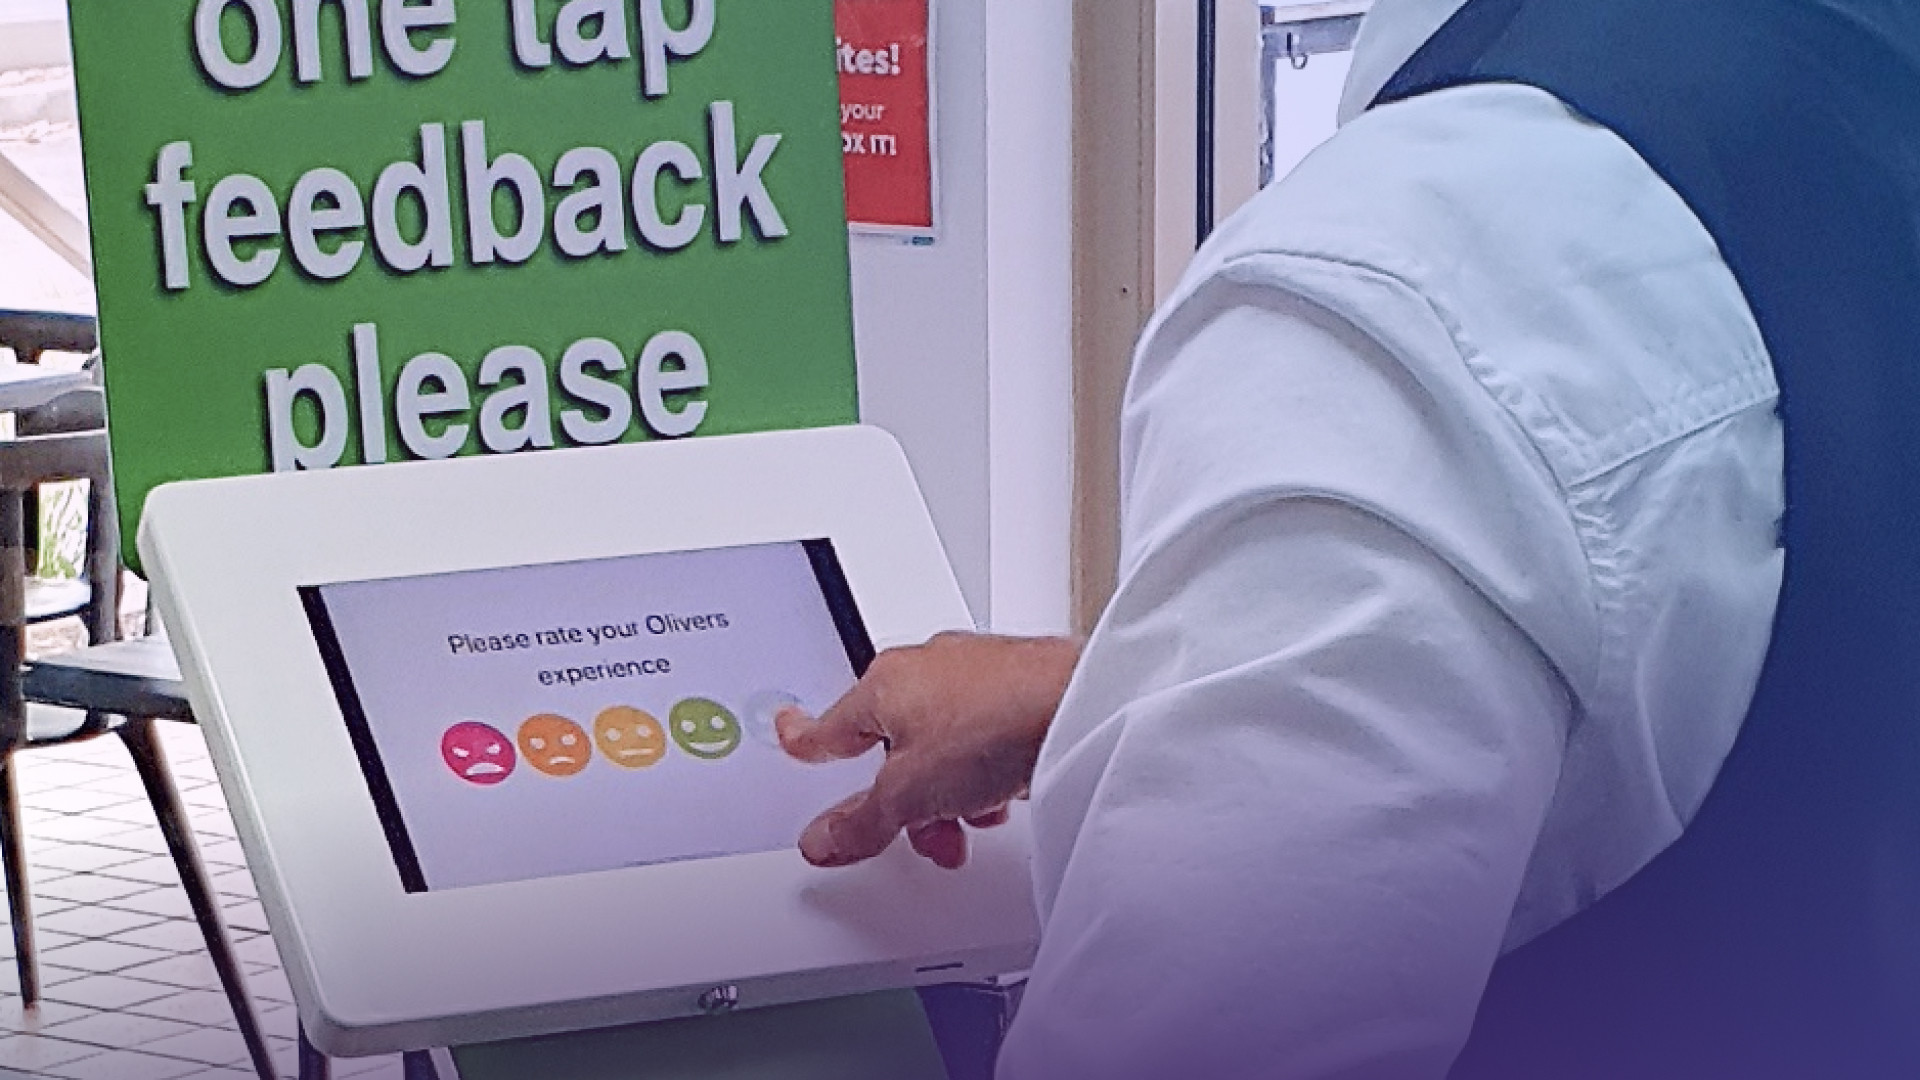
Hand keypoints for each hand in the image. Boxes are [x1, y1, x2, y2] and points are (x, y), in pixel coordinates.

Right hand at [778, 632, 1080, 868]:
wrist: (1086, 705)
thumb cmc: (997, 722)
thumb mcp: (911, 793)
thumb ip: (863, 821)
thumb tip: (826, 838)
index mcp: (885, 683)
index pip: (830, 722)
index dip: (806, 740)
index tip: (791, 737)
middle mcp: (928, 668)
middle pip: (894, 744)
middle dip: (904, 798)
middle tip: (918, 832)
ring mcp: (977, 673)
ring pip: (943, 743)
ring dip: (950, 791)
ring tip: (973, 822)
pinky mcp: (1022, 685)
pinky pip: (986, 734)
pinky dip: (988, 768)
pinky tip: (1006, 794)